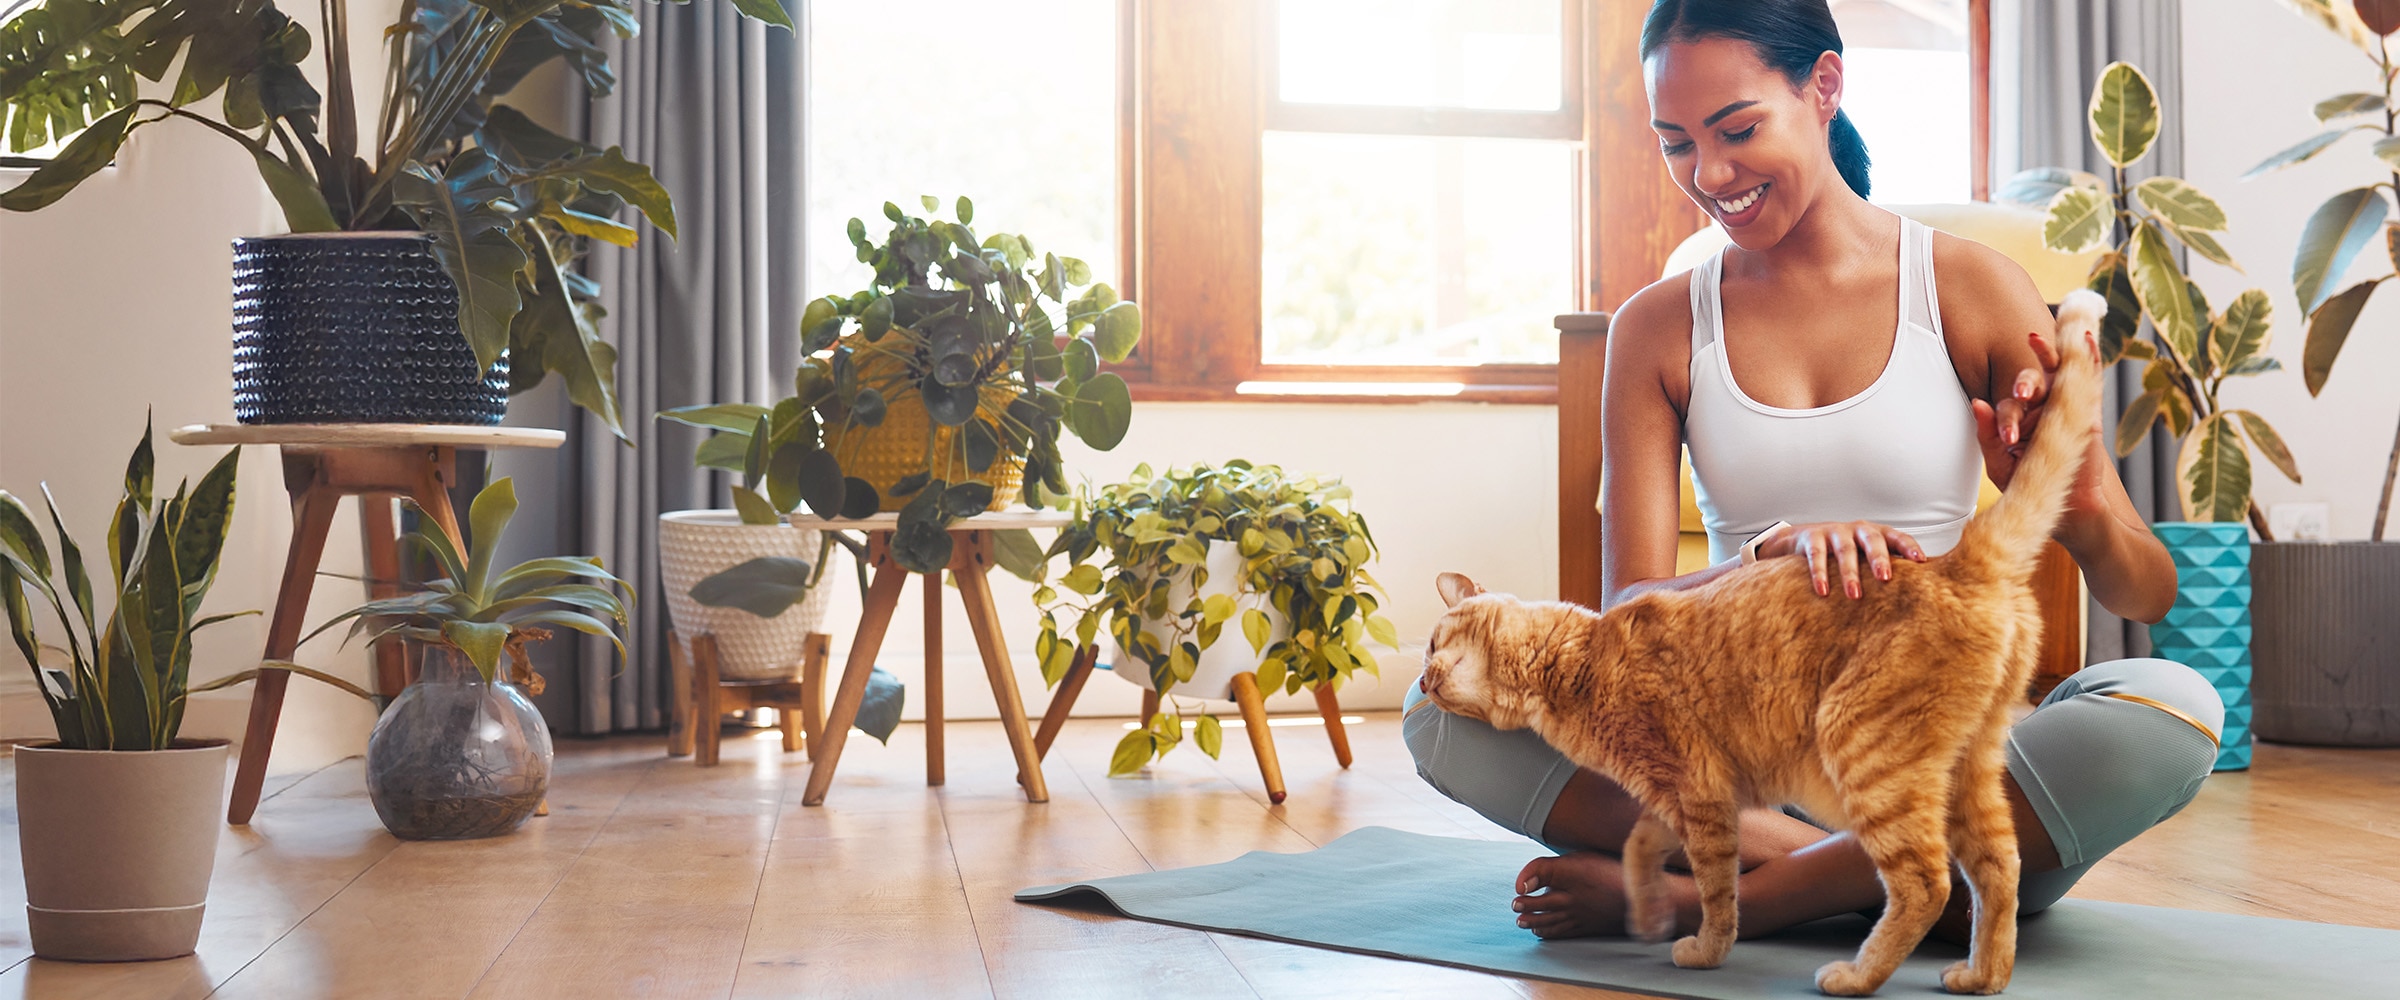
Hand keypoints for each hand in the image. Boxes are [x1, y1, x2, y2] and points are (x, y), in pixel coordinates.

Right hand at [1756, 521, 1926, 598]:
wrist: (1800, 539)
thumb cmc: (1843, 551)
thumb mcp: (1865, 554)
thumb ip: (1885, 565)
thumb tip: (1918, 589)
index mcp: (1875, 533)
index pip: (1896, 537)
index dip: (1909, 547)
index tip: (1921, 560)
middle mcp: (1857, 529)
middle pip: (1872, 540)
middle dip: (1879, 558)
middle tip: (1885, 577)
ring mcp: (1834, 531)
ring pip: (1845, 550)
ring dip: (1850, 573)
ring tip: (1854, 595)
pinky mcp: (1812, 537)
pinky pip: (1816, 555)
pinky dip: (1819, 573)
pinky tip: (1823, 591)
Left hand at [1970, 326, 2107, 524]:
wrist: (2065, 506)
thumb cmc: (2028, 483)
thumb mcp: (2000, 462)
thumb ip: (1987, 433)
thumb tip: (1976, 402)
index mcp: (2020, 416)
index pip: (2011, 403)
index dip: (2007, 416)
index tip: (2008, 437)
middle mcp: (2042, 405)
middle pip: (2034, 379)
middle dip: (2025, 382)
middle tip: (2022, 394)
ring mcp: (2067, 403)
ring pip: (2059, 369)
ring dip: (2049, 354)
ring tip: (2035, 340)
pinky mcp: (2090, 410)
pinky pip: (2089, 377)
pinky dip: (2088, 356)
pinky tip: (2085, 338)